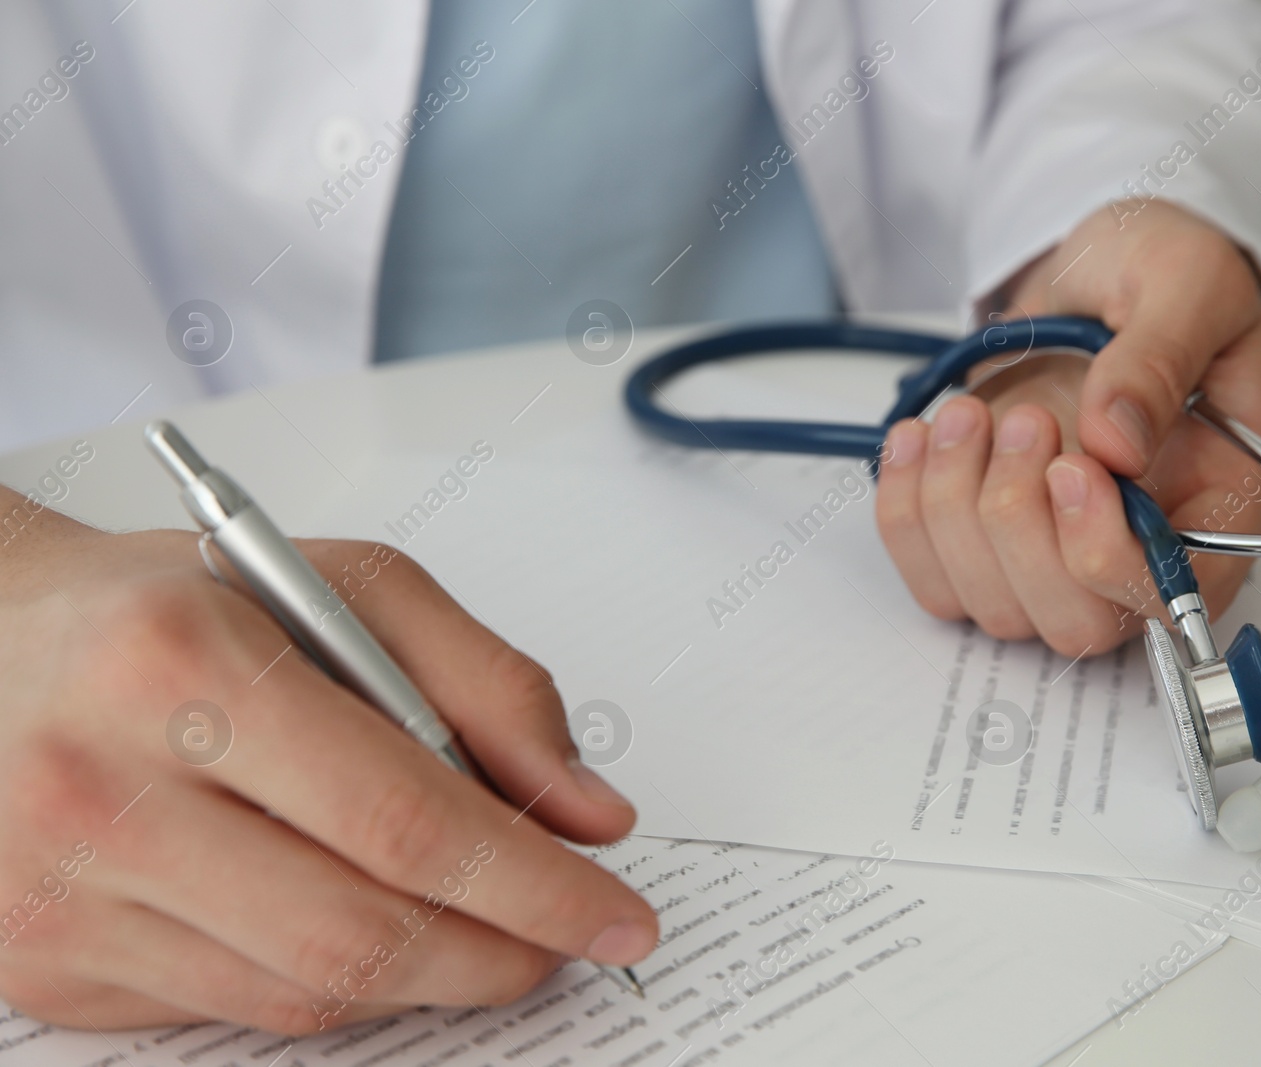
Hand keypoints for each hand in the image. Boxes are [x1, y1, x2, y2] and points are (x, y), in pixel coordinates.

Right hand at [0, 490, 656, 1033]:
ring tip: (490, 934)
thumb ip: (488, 687)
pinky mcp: (41, 967)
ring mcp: (56, 895)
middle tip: (570, 939)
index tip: (617, 912)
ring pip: (302, 990)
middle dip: (499, 952)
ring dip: (430, 977)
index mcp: (180, 664)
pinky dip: (334, 982)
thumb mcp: (350, 588)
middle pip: (358, 930)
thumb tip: (589, 814)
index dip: (534, 886)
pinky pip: (234, 1010)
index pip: (403, 819)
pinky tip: (375, 932)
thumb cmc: (180, 604)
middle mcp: (98, 788)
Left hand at [876, 199, 1260, 653]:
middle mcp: (1143, 551)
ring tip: (970, 412)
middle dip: (1021, 527)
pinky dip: (907, 512)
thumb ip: (1159, 356)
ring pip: (993, 606)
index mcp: (1224, 504)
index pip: (1178, 598)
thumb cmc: (1163, 274)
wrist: (1093, 271)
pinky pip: (930, 575)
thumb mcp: (1187, 280)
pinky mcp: (987, 544)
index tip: (1071, 469)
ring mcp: (1058, 558)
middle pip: (1074, 622)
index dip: (1111, 557)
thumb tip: (1117, 443)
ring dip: (958, 507)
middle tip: (1023, 421)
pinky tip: (920, 438)